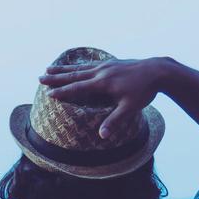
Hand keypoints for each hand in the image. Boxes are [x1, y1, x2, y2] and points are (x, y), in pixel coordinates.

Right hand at [40, 56, 172, 139]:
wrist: (158, 71)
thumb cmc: (144, 91)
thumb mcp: (130, 108)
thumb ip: (115, 121)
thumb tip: (102, 136)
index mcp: (103, 82)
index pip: (78, 87)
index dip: (63, 91)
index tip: (49, 94)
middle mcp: (102, 71)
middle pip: (74, 74)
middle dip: (56, 77)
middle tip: (40, 77)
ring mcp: (106, 65)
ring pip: (80, 67)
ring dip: (63, 69)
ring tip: (49, 68)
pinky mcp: (111, 63)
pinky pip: (89, 64)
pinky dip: (77, 65)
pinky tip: (74, 67)